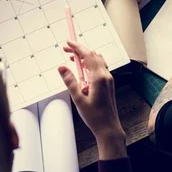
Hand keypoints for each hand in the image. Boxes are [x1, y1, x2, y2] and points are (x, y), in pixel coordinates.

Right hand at [59, 41, 125, 158]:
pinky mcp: (108, 83)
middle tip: (67, 50)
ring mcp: (108, 79)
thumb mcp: (78, 99)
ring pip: (97, 60)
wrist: (109, 128)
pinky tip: (82, 71)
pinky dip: (89, 64)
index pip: (88, 55)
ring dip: (85, 57)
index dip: (77, 47)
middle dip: (80, 50)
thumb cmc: (95, 117)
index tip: (68, 43)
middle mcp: (105, 76)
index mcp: (98, 78)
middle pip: (93, 55)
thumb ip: (70, 82)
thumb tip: (62, 68)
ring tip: (72, 59)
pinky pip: (99, 67)